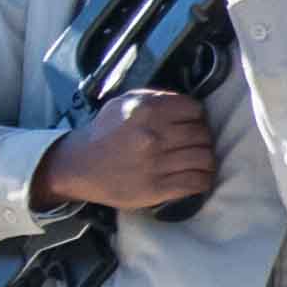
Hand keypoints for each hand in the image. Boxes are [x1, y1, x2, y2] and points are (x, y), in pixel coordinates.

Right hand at [38, 88, 220, 210]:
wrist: (79, 165)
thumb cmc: (104, 132)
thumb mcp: (123, 103)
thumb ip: (155, 99)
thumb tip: (187, 106)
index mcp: (147, 109)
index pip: (194, 110)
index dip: (196, 117)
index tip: (192, 124)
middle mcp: (153, 135)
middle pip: (202, 135)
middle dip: (203, 139)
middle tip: (197, 144)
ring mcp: (156, 163)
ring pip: (204, 158)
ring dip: (207, 161)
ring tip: (201, 162)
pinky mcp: (156, 188)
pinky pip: (195, 182)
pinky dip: (203, 180)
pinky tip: (200, 178)